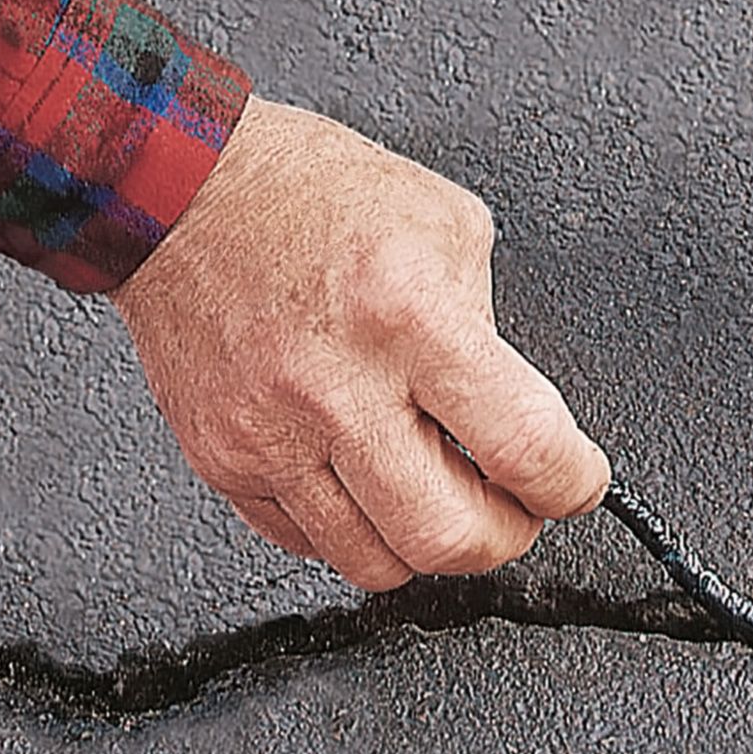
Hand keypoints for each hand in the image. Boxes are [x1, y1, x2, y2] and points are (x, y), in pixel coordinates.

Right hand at [110, 96, 608, 590]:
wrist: (177, 191)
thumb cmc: (312, 196)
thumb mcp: (447, 229)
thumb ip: (492, 330)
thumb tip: (520, 413)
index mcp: (410, 317)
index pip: (523, 447)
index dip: (570, 484)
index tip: (576, 481)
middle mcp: (338, 386)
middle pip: (449, 536)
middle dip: (505, 537)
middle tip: (514, 507)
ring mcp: (271, 433)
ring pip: (376, 562)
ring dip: (429, 544)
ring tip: (441, 498)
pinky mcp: (224, 460)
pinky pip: (308, 544)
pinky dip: (356, 531)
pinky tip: (370, 484)